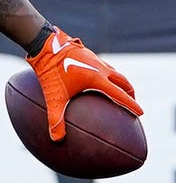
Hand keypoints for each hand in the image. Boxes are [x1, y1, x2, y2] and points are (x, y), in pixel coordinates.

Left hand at [25, 25, 142, 140]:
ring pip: (113, 71)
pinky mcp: (86, 52)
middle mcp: (99, 67)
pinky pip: (102, 64)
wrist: (42, 43)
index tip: (140, 113)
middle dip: (130, 92)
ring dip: (120, 81)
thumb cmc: (49, 71)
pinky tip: (97, 76)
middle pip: (122, 80)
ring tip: (119, 89)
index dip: (131, 104)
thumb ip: (55, 118)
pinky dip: (107, 72)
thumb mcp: (53, 96)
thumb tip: (56, 139)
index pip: (119, 94)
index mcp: (96, 79)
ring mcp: (93, 58)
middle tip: (132, 101)